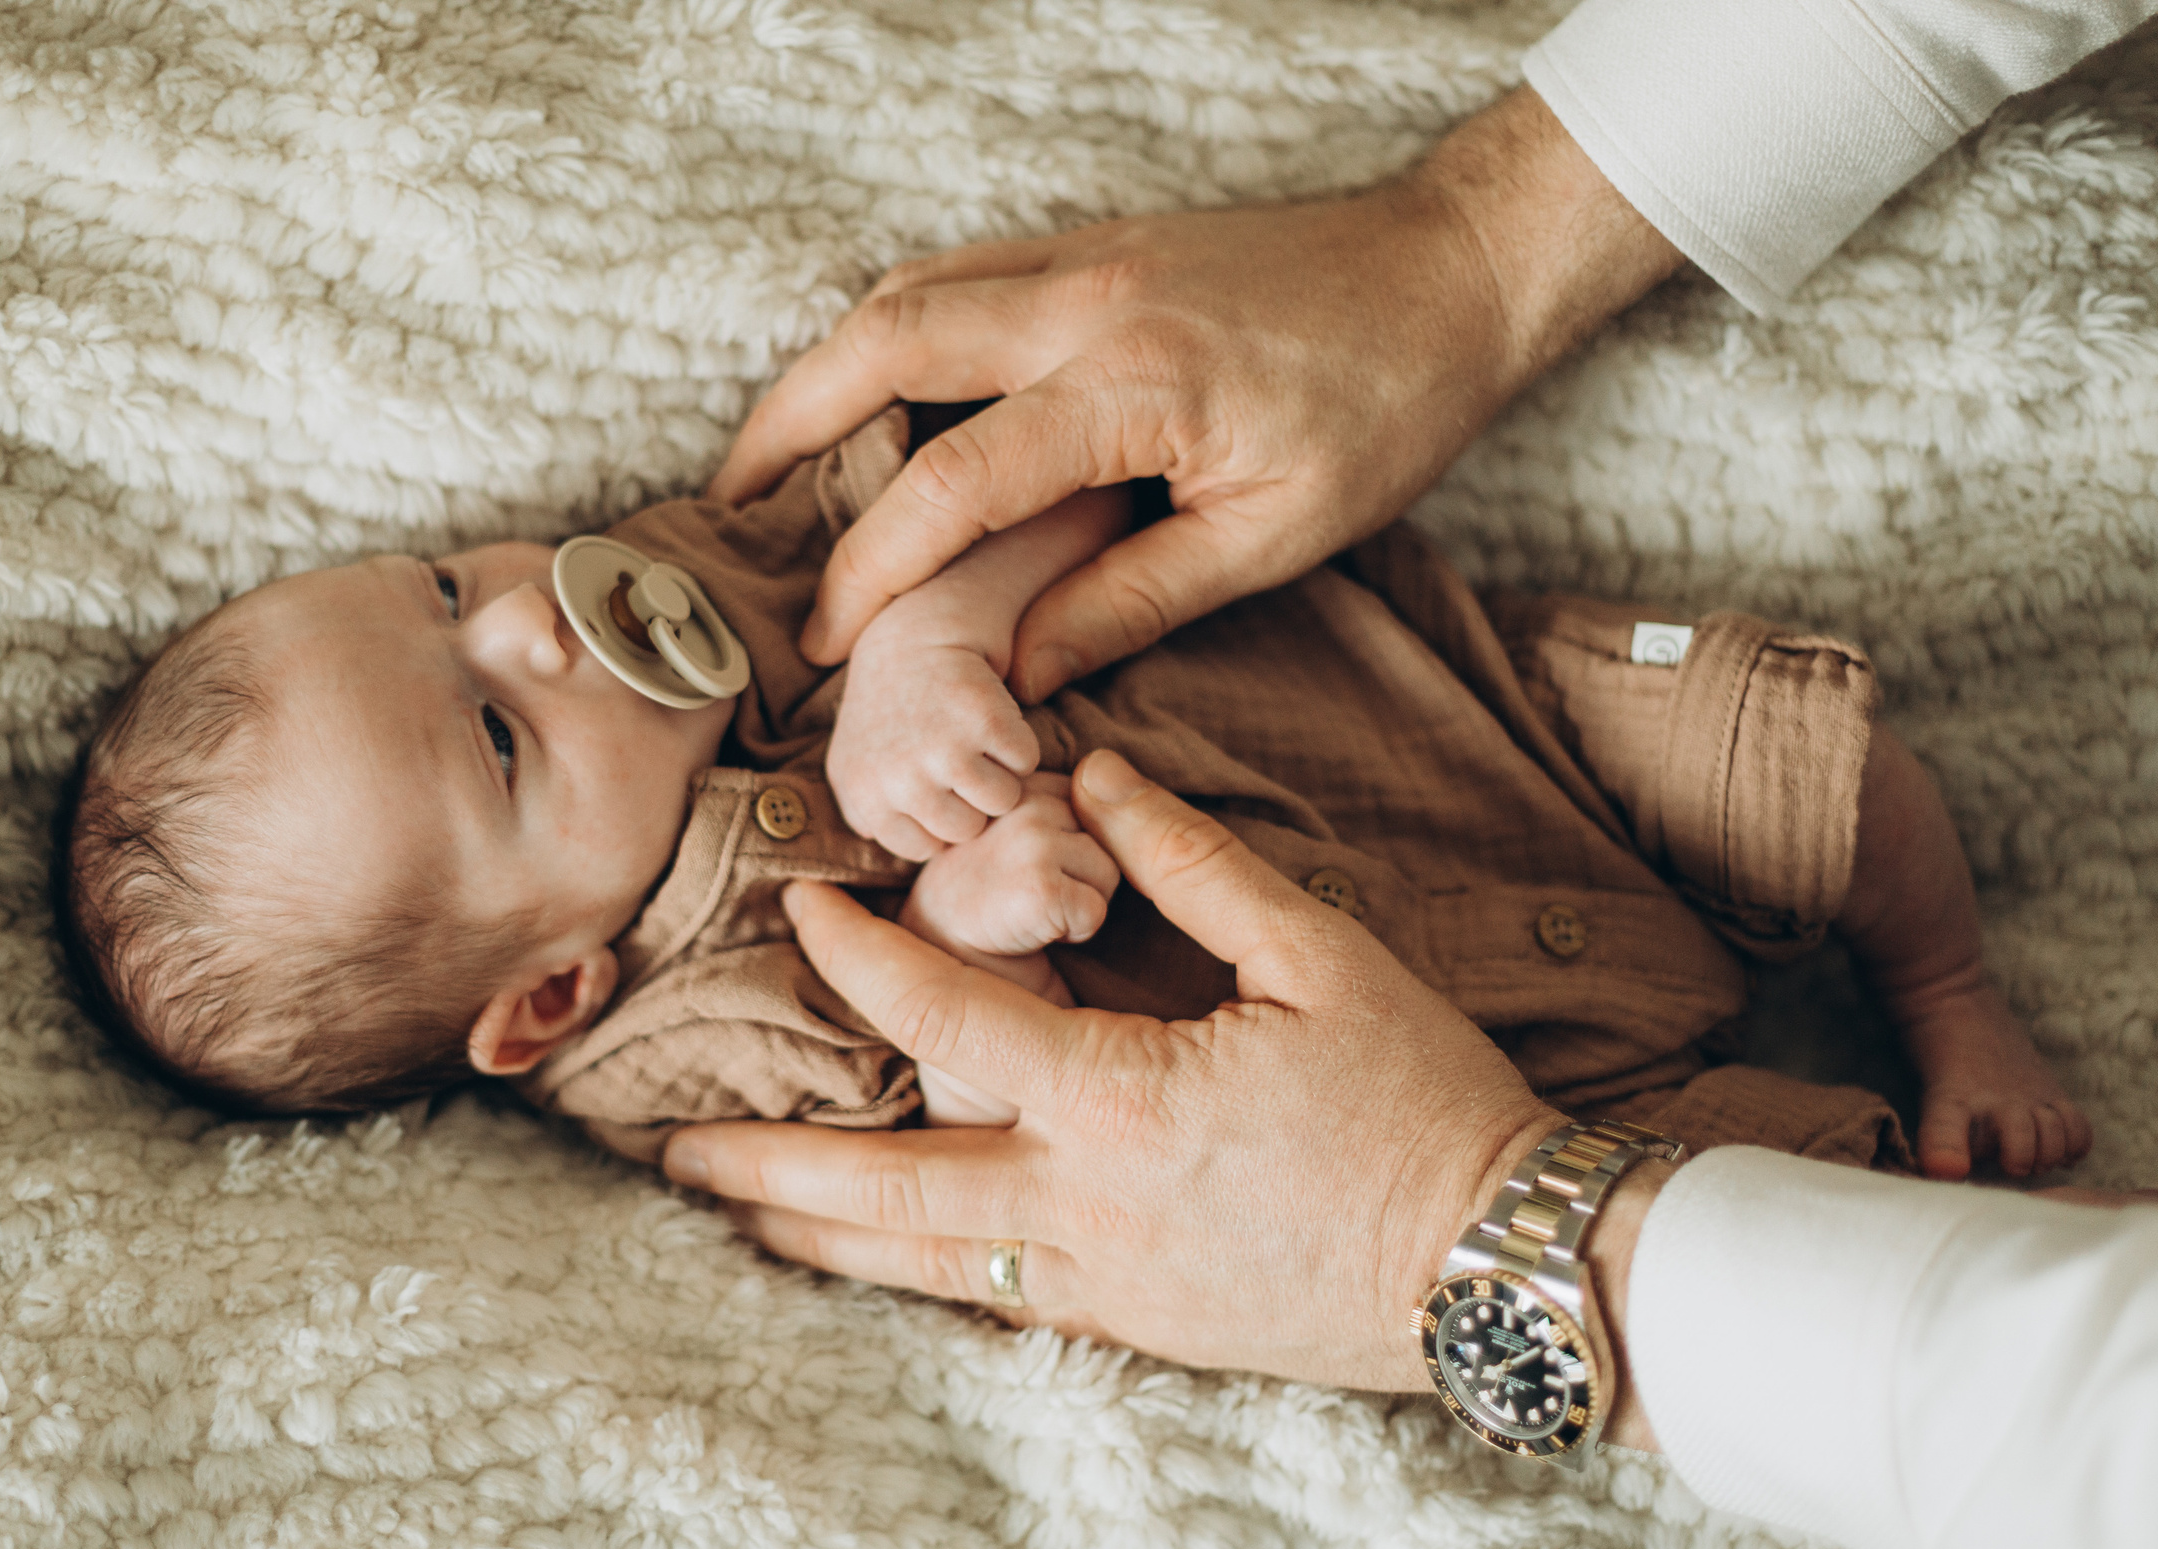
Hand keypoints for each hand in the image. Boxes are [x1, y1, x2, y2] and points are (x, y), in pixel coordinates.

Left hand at [662, 750, 1568, 1394]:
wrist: (1500, 1265)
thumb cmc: (1421, 1099)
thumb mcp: (1320, 956)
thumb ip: (1197, 864)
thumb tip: (1097, 778)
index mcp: (1119, 1101)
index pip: (944, 1019)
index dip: (859, 957)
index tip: (805, 906)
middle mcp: (1084, 1206)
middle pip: (884, 1189)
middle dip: (770, 1166)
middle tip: (675, 1147)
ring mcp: (1105, 1282)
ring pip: (923, 1267)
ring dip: (820, 1238)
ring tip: (738, 1217)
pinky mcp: (1138, 1328)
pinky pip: (996, 1303)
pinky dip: (918, 1279)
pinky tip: (878, 1266)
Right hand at [708, 90, 1678, 701]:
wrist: (1451, 272)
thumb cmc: (1386, 409)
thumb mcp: (1273, 538)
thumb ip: (1131, 602)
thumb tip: (1018, 670)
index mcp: (1129, 386)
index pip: (953, 483)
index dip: (872, 572)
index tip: (825, 642)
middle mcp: (1085, 302)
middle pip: (882, 342)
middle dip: (786, 427)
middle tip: (730, 510)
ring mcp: (1085, 257)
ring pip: (909, 293)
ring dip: (828, 369)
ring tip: (780, 456)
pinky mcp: (1098, 244)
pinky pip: (962, 273)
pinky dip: (896, 329)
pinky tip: (880, 390)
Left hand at [826, 622, 1038, 857]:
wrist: (918, 626)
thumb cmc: (897, 699)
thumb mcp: (861, 759)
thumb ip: (872, 812)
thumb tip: (896, 847)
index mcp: (862, 795)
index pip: (924, 848)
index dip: (940, 814)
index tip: (936, 776)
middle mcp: (894, 779)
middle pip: (966, 830)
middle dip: (974, 797)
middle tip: (963, 750)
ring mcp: (938, 749)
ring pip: (1000, 801)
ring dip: (1003, 771)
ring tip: (977, 735)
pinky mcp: (981, 720)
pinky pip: (1025, 762)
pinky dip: (1021, 739)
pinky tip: (994, 713)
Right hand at [899, 772, 1117, 958]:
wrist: (941, 954)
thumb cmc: (991, 895)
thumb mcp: (1025, 831)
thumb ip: (1062, 805)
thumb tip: (1113, 773)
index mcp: (1021, 779)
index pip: (1099, 803)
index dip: (1081, 845)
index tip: (1036, 864)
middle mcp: (1023, 796)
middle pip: (1111, 834)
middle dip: (1086, 871)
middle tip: (1032, 889)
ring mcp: (1029, 838)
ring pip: (1109, 872)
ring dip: (1083, 902)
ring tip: (1034, 907)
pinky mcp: (1038, 885)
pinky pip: (1095, 911)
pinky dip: (1074, 932)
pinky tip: (1032, 930)